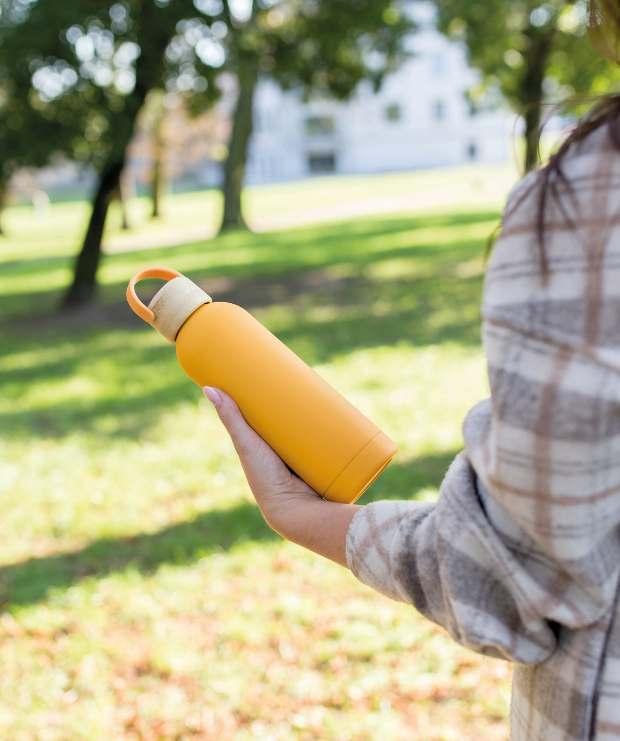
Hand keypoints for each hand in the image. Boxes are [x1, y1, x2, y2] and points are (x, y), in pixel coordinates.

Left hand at [203, 386, 359, 566]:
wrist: (295, 511)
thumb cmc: (264, 478)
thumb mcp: (247, 442)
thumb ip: (231, 418)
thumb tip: (208, 387)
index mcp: (264, 449)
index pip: (268, 417)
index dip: (274, 397)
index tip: (281, 372)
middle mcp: (282, 454)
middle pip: (291, 421)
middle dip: (301, 402)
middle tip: (308, 374)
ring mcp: (303, 460)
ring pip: (311, 432)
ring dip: (320, 416)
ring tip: (328, 390)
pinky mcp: (323, 465)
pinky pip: (330, 445)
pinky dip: (336, 433)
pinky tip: (345, 417)